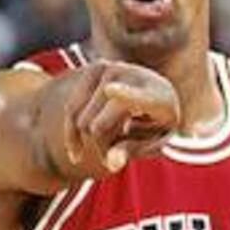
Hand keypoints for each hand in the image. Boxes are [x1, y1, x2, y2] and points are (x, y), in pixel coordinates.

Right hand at [64, 60, 179, 172]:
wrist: (156, 90)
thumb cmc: (156, 123)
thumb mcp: (152, 142)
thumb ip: (132, 150)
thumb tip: (111, 163)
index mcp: (158, 98)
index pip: (140, 98)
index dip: (125, 95)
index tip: (110, 90)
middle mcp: (135, 78)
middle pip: (98, 127)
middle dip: (101, 149)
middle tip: (113, 157)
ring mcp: (114, 69)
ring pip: (81, 120)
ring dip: (87, 142)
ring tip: (105, 151)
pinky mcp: (96, 67)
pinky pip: (72, 109)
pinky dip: (71, 133)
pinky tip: (77, 153)